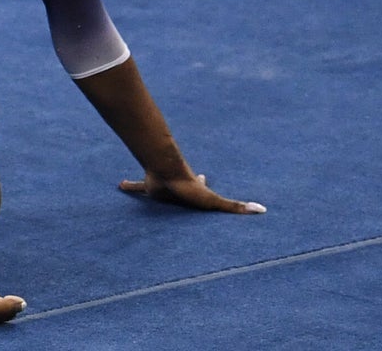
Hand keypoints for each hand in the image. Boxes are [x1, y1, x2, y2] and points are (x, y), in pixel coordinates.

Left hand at [119, 172, 265, 213]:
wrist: (167, 171)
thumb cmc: (189, 186)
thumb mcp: (215, 201)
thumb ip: (236, 207)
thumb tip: (262, 211)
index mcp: (194, 188)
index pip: (203, 185)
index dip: (204, 183)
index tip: (205, 177)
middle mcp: (178, 187)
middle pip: (178, 189)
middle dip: (177, 190)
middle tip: (175, 192)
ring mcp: (164, 187)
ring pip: (157, 190)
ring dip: (152, 190)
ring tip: (147, 194)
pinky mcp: (149, 187)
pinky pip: (137, 187)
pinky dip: (129, 186)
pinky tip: (120, 185)